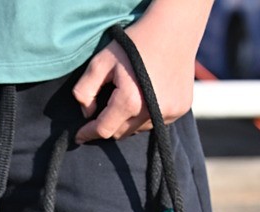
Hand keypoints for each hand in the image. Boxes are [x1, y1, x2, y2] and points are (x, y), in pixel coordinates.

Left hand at [73, 20, 194, 143]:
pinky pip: (155, 122)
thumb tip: (88, 113)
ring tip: (129, 98)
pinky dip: (146, 115)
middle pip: (121, 132)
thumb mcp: (101, 60)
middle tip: (103, 110)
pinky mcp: (180, 109)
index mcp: (130, 101)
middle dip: (109, 124)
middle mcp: (152, 113)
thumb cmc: (136, 42)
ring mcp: (169, 113)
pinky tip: (146, 95)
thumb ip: (85, 90)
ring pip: (137, 129)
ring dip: (128, 120)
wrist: (175, 27)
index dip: (88, 133)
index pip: (104, 130)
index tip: (79, 136)